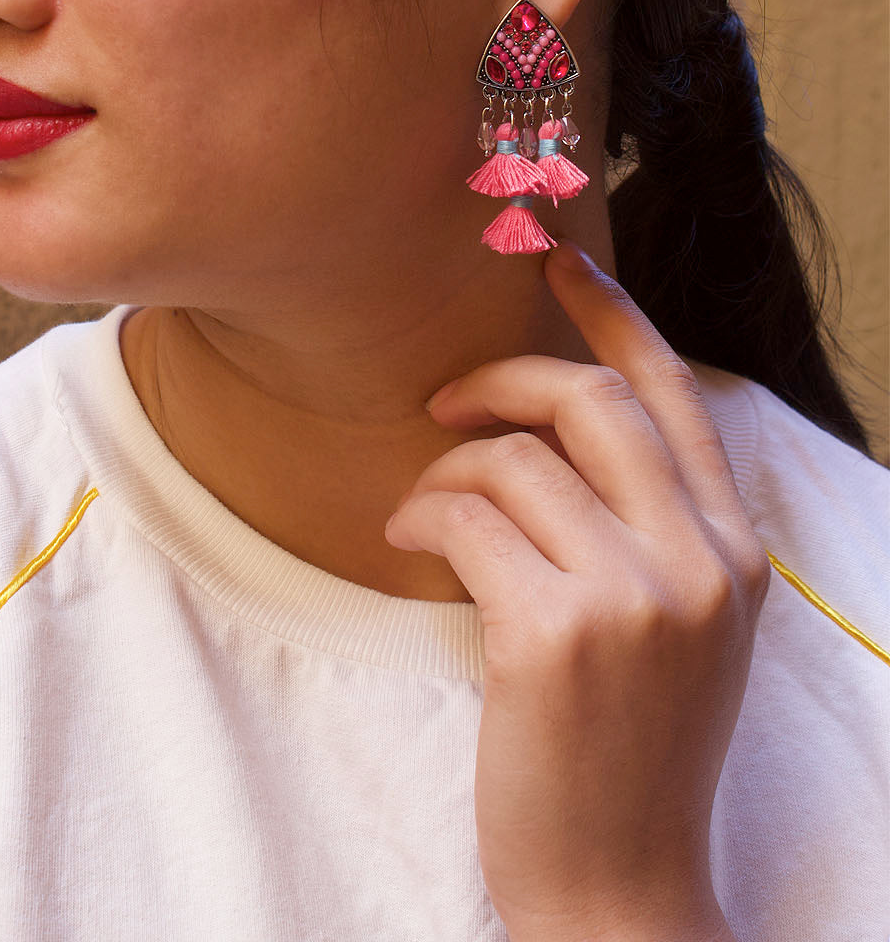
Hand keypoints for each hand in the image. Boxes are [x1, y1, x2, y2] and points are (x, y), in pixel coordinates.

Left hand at [384, 241, 768, 941]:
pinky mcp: (558, 634)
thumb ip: (645, 526)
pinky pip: (467, 517)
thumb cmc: (626, 748)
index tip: (560, 258)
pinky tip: (403, 541)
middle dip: (505, 377)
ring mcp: (637, 597)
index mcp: (733, 550)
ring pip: (516, 459)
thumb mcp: (675, 626)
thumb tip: (548, 426)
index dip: (615, 313)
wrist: (618, 886)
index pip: (677, 394)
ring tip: (420, 512)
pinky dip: (421, 513)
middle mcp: (700, 561)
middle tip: (446, 402)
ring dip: (447, 469)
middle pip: (594, 399)